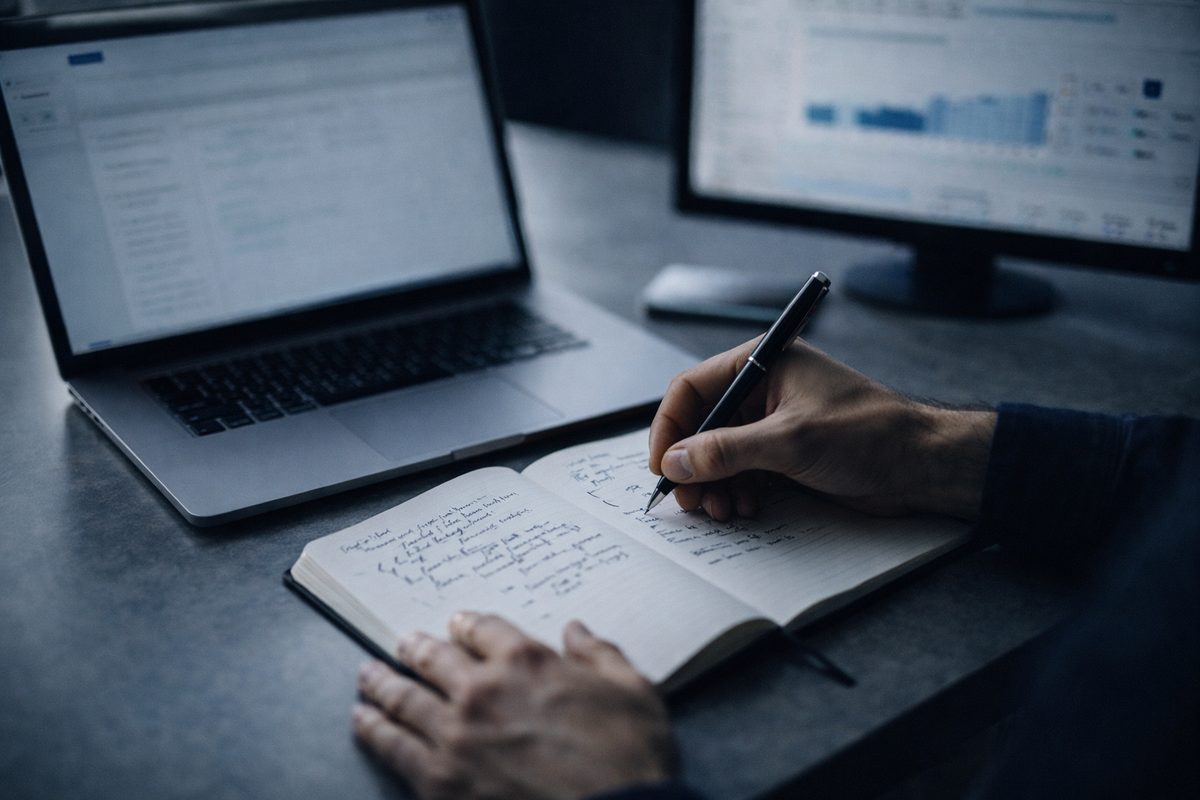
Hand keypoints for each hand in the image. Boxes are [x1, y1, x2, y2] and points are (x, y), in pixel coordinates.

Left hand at [352, 612, 675, 799]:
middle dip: (416, 648)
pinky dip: (373, 728)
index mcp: (527, 661)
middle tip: (403, 643)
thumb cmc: (631, 758)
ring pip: (405, 698)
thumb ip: (601, 656)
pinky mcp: (438, 780)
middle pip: (435, 658)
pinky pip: (394, 746)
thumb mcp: (634, 693)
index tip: (457, 624)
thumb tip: (576, 630)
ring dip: (384, 682)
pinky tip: (362, 719)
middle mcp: (482, 690)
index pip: (484, 629)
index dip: (467, 624)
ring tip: (368, 675)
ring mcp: (455, 735)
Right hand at [649, 338, 995, 520]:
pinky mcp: (787, 453)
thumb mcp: (790, 440)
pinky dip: (736, 491)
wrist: (922, 466)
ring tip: (723, 510)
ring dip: (714, 484)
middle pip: (703, 424)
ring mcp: (775, 422)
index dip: (670, 426)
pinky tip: (745, 509)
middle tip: (690, 500)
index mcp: (763, 363)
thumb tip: (675, 461)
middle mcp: (764, 389)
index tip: (661, 465)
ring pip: (720, 453)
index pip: (693, 388)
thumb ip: (727, 450)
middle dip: (693, 464)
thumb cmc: (868, 434)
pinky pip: (743, 471)